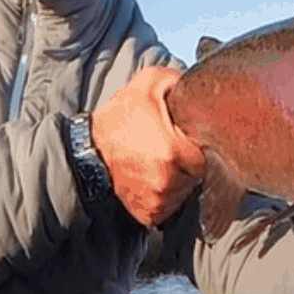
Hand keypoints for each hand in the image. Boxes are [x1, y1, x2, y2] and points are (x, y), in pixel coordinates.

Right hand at [91, 66, 205, 226]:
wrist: (87, 153)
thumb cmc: (117, 120)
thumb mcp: (145, 86)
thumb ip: (173, 80)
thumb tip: (193, 82)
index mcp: (172, 153)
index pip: (206, 156)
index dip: (196, 146)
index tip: (184, 140)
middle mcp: (168, 182)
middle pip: (198, 176)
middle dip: (189, 164)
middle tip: (171, 150)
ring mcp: (158, 201)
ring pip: (186, 192)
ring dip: (179, 181)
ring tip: (160, 164)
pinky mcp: (149, 214)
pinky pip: (170, 208)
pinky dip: (166, 197)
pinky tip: (153, 178)